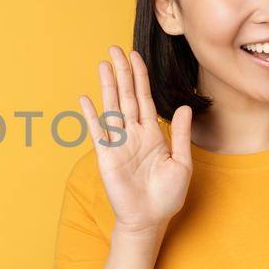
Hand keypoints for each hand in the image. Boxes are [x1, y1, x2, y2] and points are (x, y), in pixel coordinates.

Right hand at [75, 46, 194, 241]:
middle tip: (115, 49)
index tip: (135, 56)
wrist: (149, 220)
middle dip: (122, 72)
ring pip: (112, 107)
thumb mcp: (182, 164)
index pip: (145, 98)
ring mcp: (118, 143)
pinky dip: (91, 115)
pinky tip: (85, 99)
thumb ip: (179, 135)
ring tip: (103, 64)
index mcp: (152, 134)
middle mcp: (133, 134)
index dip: (141, 77)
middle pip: (127, 96)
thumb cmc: (167, 196)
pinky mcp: (106, 156)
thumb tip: (182, 108)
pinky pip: (98, 131)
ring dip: (108, 85)